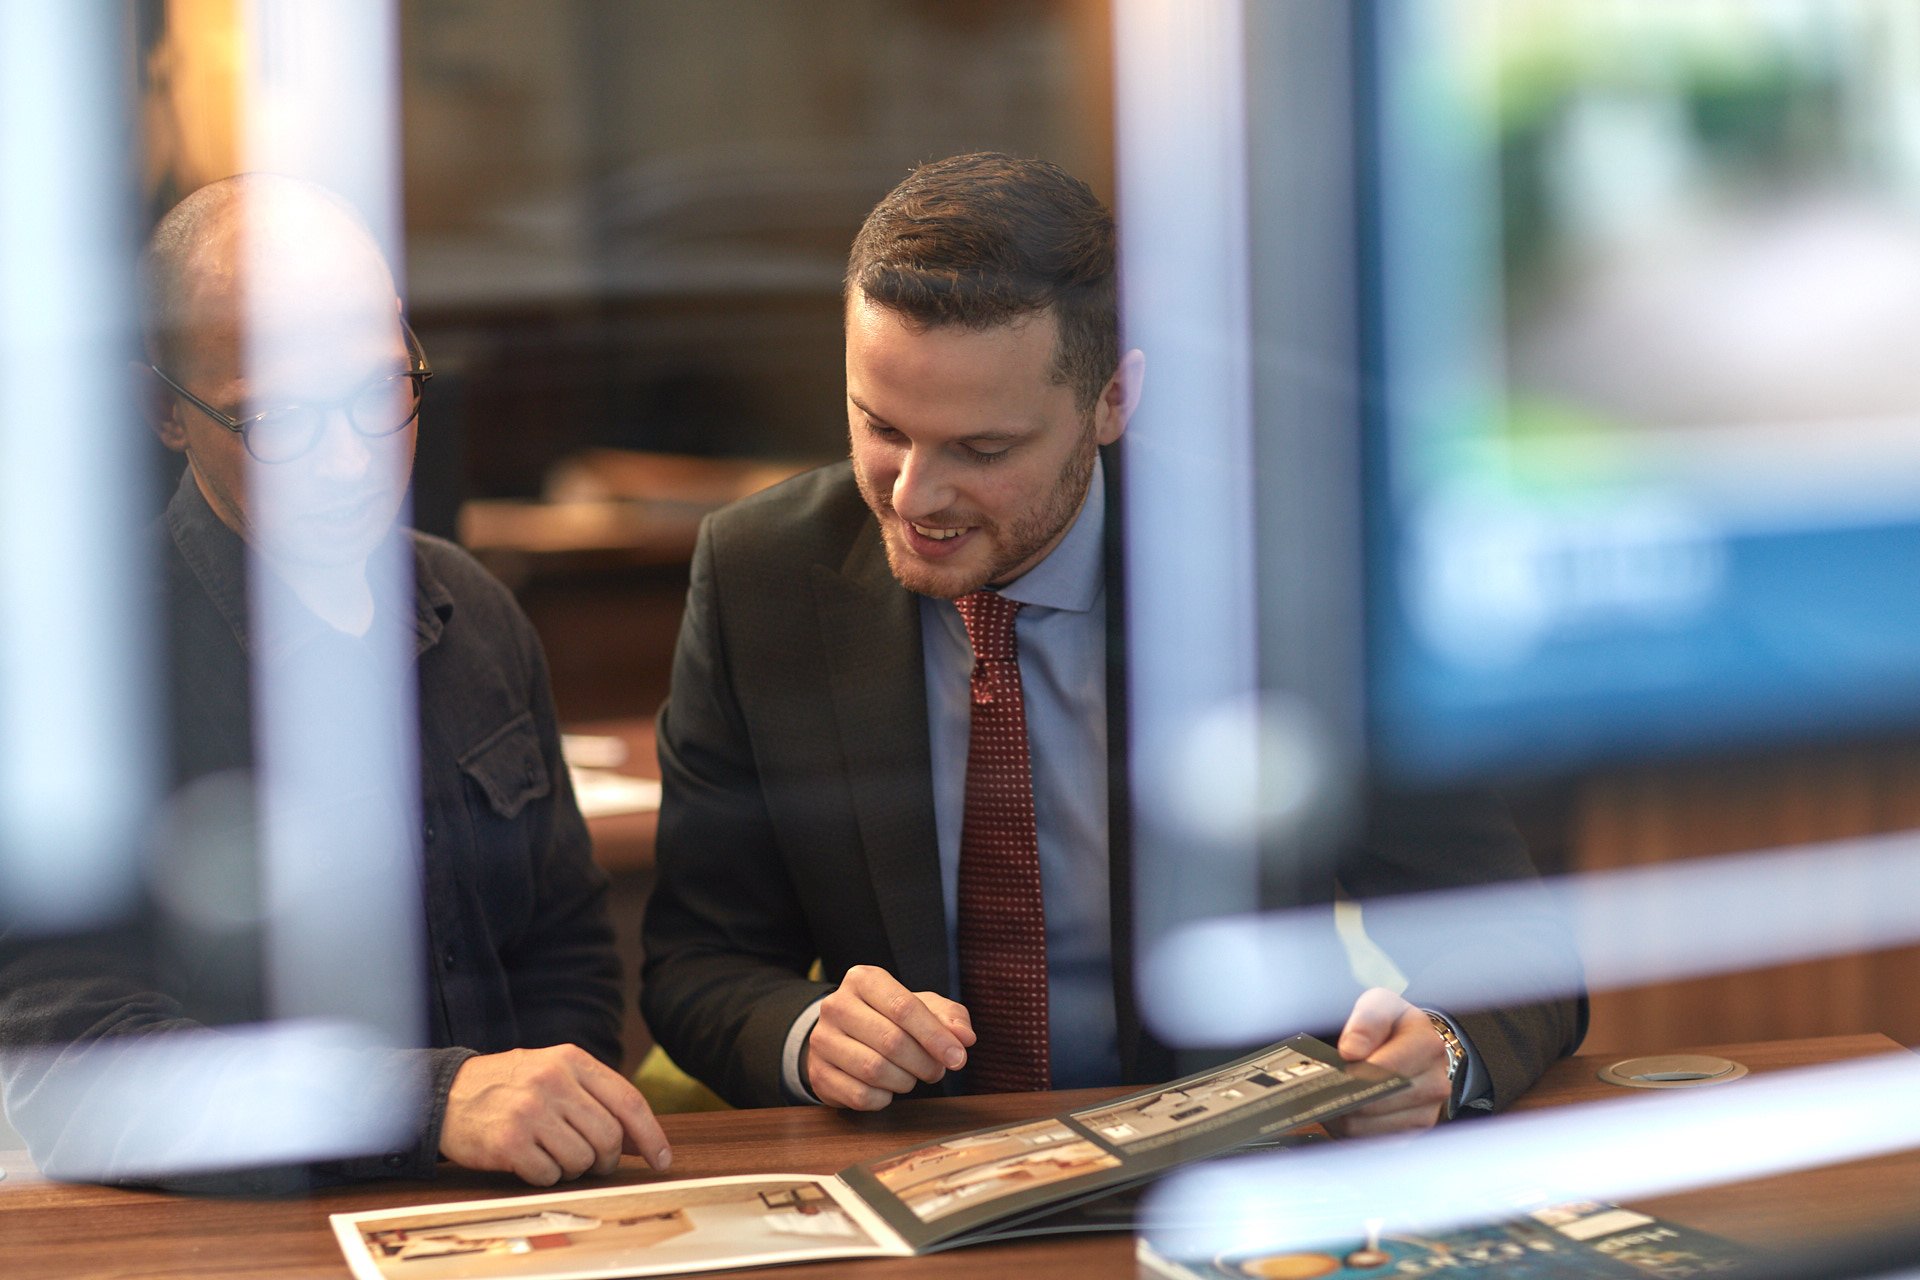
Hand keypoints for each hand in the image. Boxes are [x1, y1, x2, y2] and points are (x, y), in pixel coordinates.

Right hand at [440, 1045, 671, 1185]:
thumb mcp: (554, 1073)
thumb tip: (641, 1140)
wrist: (445, 1093)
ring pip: (582, 1159)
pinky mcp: (509, 1141)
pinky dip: (545, 1176)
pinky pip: (549, 1175)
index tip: (662, 1159)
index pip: (628, 1100)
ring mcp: (530, 1111)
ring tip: (553, 1155)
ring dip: (573, 1169)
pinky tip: (530, 1161)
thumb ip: (596, 1097)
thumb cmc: (509, 1086)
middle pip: (609, 1136)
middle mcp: (553, 1081)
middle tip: (593, 1163)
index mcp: (571, 1059)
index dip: (651, 1135)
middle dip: (607, 1159)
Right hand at [805, 965, 975, 1110]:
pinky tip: (886, 1088)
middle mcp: (836, 1005)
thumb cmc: (890, 1018)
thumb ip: (950, 1017)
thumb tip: (965, 1038)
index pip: (904, 1007)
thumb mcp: (923, 1007)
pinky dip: (883, 1098)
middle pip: (891, 1041)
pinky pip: (860, 1096)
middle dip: (924, 1062)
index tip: (958, 1058)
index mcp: (863, 979)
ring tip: (912, 1077)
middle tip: (936, 1070)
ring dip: (905, 1081)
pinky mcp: (817, 1073)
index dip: (936, 1036)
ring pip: (874, 1070)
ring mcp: (822, 1040)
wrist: (844, 1036)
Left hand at [1324, 987, 1451, 1137]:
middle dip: (1344, 1096)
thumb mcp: (1379, 1005)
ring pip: (1369, 1126)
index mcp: (1428, 1046)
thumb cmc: (1390, 1025)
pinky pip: (1374, 1141)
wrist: (1408, 1044)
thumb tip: (1352, 1052)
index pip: (1383, 1070)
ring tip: (1333, 1097)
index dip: (1353, 1073)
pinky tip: (1347, 1113)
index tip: (1336, 1070)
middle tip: (1323, 1087)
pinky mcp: (1414, 1132)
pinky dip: (1354, 1130)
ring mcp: (1428, 1112)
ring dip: (1345, 1116)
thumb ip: (1366, 1021)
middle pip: (1375, 1102)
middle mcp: (1435, 1083)